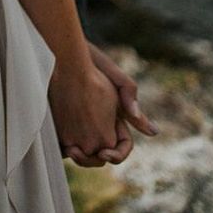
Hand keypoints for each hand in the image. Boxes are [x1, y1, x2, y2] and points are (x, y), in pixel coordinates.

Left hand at [62, 40, 157, 167]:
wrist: (66, 52)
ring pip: (85, 152)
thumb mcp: (114, 77)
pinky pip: (66, 142)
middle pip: (102, 154)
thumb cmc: (93, 62)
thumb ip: (130, 98)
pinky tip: (58, 143)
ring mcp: (81, 123)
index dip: (117, 155)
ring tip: (69, 149)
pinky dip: (63, 147)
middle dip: (93, 159)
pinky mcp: (63, 122)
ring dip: (79, 157)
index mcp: (116, 116)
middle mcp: (100, 124)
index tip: (104, 154)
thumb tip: (153, 132)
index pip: (122, 146)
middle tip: (78, 153)